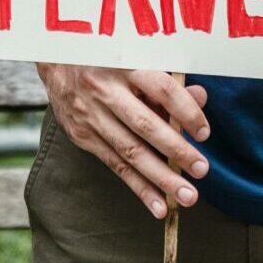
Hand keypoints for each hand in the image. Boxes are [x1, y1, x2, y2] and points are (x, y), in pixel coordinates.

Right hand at [38, 63, 210, 220]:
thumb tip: (201, 99)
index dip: (186, 111)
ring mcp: (90, 114)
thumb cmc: (109, 57)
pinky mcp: (82, 135)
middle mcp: (104, 90)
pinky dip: (138, 187)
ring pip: (130, 151)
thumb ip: (168, 81)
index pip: (161, 89)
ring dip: (160, 177)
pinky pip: (115, 165)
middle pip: (145, 125)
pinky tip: (158, 206)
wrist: (58, 56)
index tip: (204, 133)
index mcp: (124, 64)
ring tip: (186, 196)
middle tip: (202, 170)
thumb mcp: (136, 57)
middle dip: (176, 151)